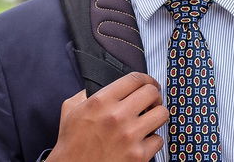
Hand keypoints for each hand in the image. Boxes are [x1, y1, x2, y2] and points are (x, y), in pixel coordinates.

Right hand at [47, 72, 167, 161]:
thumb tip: (97, 85)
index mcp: (101, 101)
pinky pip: (159, 139)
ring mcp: (130, 136)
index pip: (135, 79)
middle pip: (152, 93)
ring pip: (162, 114)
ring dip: (157, 116)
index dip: (146, 79)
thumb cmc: (71, 143)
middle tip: (151, 102)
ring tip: (150, 120)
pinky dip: (153, 140)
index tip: (149, 84)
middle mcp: (117, 115)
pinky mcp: (139, 155)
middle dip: (154, 96)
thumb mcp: (71, 110)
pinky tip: (143, 141)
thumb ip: (86, 94)